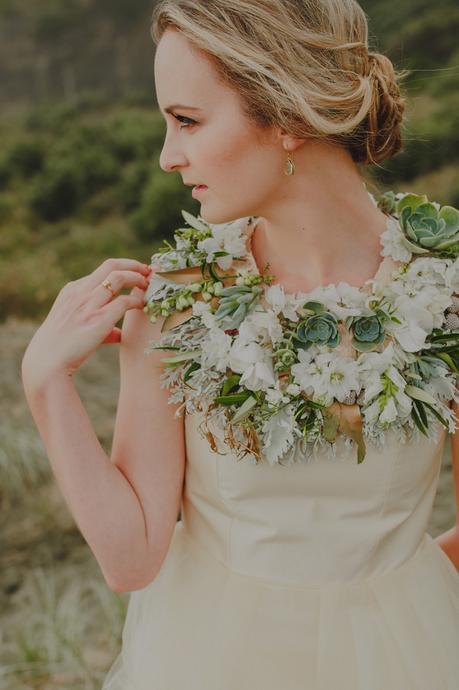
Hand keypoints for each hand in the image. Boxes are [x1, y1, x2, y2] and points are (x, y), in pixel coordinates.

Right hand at [22, 257, 151, 390]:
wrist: (48, 362)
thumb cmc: (62, 348)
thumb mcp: (74, 326)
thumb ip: (97, 324)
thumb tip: (118, 333)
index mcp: (72, 290)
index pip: (102, 270)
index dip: (123, 268)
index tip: (137, 272)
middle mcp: (80, 293)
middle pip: (111, 265)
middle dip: (133, 265)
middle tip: (148, 271)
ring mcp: (88, 305)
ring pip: (119, 277)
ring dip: (138, 279)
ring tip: (149, 286)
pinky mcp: (98, 319)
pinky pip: (124, 301)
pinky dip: (137, 301)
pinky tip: (143, 306)